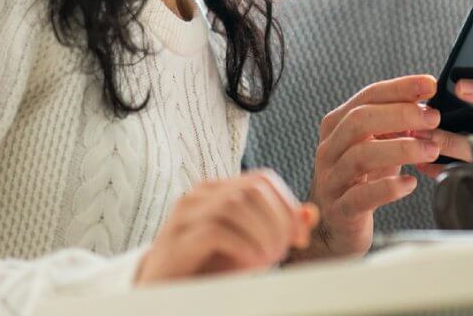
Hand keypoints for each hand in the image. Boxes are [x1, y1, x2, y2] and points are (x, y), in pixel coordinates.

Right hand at [135, 170, 318, 283]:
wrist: (161, 294)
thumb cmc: (208, 268)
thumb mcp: (249, 247)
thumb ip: (278, 229)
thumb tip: (311, 214)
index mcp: (218, 189)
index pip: (262, 179)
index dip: (287, 205)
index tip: (300, 238)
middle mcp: (200, 194)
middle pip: (252, 189)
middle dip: (278, 220)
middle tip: (284, 251)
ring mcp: (185, 214)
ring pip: (236, 204)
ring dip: (263, 234)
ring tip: (269, 260)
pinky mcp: (177, 240)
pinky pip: (216, 230)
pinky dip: (243, 246)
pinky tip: (251, 264)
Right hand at [293, 75, 439, 260]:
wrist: (333, 226)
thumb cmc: (360, 179)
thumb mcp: (375, 145)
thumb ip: (394, 125)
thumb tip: (426, 102)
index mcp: (337, 124)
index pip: (368, 96)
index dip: (400, 88)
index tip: (430, 85)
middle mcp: (330, 147)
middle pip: (360, 120)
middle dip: (400, 114)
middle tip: (432, 117)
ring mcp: (332, 178)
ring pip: (361, 155)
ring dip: (400, 148)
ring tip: (429, 149)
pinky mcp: (340, 209)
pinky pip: (362, 196)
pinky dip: (388, 188)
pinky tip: (409, 183)